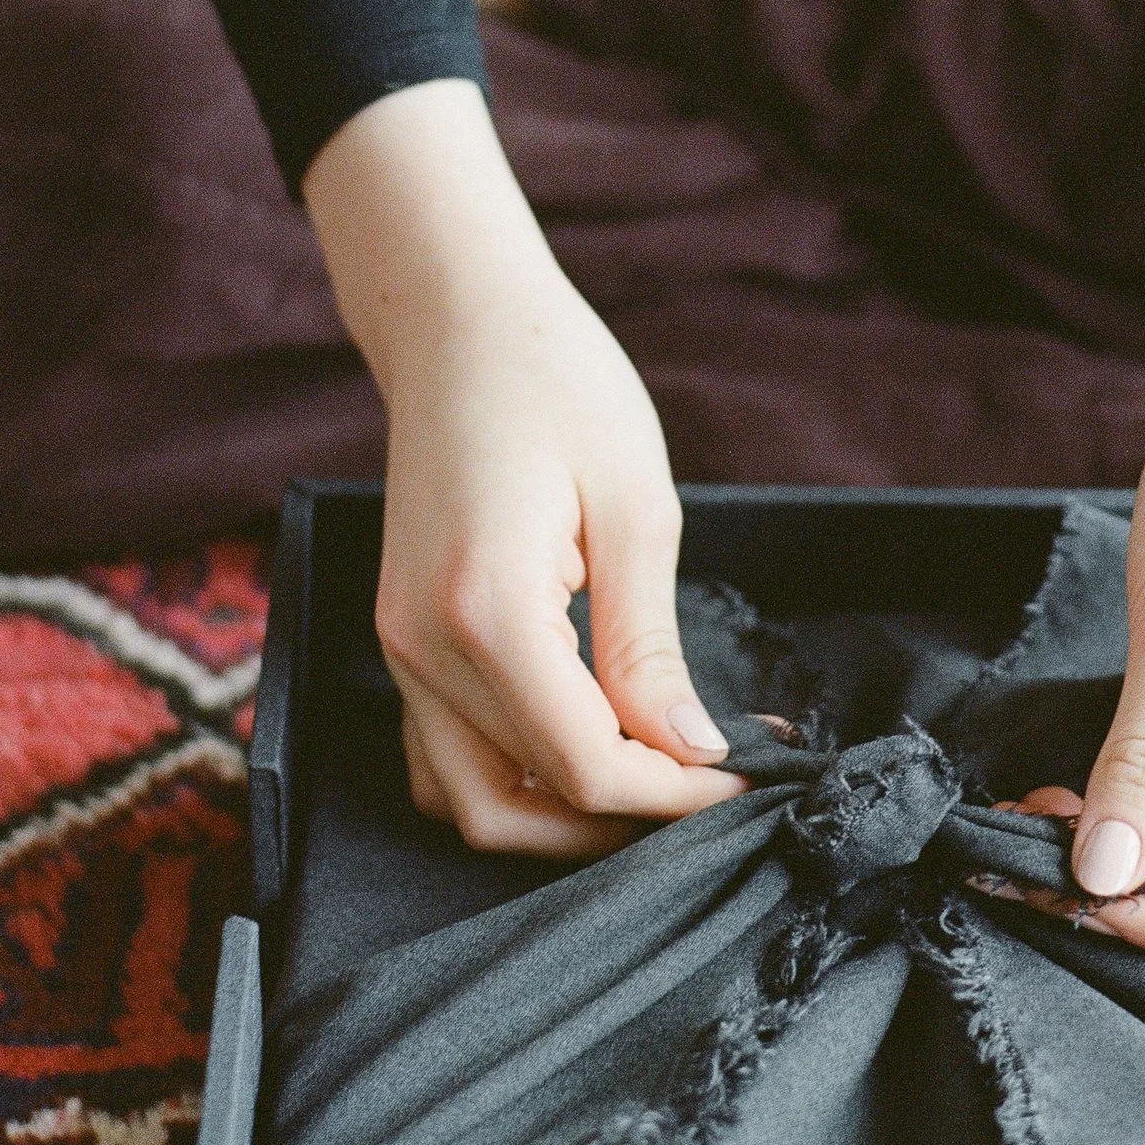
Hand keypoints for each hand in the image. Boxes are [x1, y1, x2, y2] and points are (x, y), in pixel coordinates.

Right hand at [304, 80, 740, 857]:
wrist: (458, 321)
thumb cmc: (557, 384)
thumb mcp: (636, 508)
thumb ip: (650, 648)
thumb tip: (691, 750)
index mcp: (486, 611)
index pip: (582, 767)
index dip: (673, 795)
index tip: (747, 777)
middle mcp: (421, 646)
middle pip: (517, 807)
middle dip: (621, 822)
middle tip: (711, 787)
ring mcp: (398, 647)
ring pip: (467, 801)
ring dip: (561, 816)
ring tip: (658, 777)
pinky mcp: (401, 637)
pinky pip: (442, 755)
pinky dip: (514, 778)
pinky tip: (592, 745)